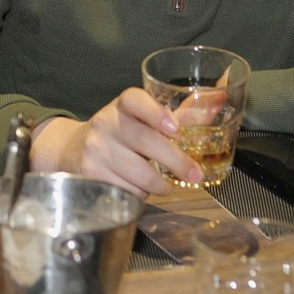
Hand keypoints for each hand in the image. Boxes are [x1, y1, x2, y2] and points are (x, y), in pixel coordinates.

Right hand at [28, 87, 197, 197]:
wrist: (72, 150)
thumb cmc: (120, 134)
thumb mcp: (145, 119)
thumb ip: (183, 113)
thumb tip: (220, 98)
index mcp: (122, 106)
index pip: (134, 100)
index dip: (155, 112)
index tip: (174, 127)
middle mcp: (105, 123)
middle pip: (145, 142)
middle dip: (176, 162)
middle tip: (194, 175)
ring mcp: (96, 149)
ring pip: (140, 174)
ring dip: (158, 185)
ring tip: (162, 184)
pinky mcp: (89, 173)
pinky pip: (127, 191)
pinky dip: (139, 195)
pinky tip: (137, 187)